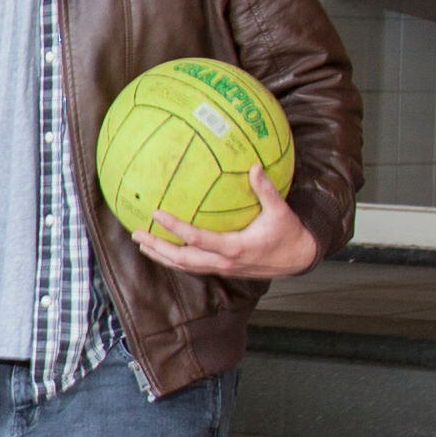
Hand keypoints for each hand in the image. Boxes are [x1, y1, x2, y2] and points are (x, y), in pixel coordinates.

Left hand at [133, 170, 322, 282]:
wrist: (298, 259)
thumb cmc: (288, 234)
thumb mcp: (280, 211)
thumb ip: (265, 190)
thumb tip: (254, 166)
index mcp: (234, 248)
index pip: (197, 239)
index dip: (175, 228)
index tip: (156, 214)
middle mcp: (223, 262)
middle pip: (182, 259)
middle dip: (158, 247)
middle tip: (137, 233)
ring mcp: (222, 269)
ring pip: (184, 267)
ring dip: (162, 256)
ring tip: (142, 244)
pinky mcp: (223, 270)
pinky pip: (194, 266)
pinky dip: (176, 259)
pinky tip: (165, 248)